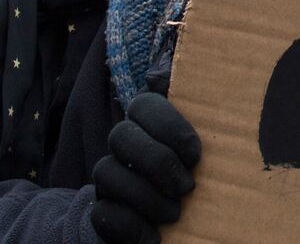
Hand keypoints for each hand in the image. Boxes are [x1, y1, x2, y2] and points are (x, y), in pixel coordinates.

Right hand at [90, 92, 201, 243]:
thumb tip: (180, 71)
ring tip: (174, 214)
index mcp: (146, 123)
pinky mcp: (98, 212)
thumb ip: (200, 110)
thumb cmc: (185, 176)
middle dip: (157, 162)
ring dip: (146, 197)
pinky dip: (132, 227)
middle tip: (186, 187)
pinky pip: (102, 213)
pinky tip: (154, 236)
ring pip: (108, 173)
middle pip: (121, 135)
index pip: (145, 104)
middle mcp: (121, 145)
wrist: (153, 221)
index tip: (196, 156)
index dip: (169, 127)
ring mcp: (106, 178)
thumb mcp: (197, 145)